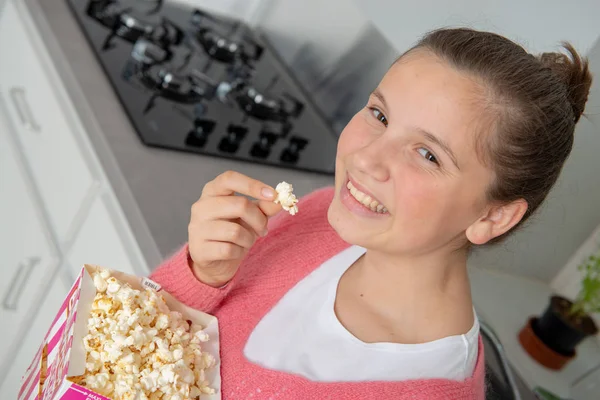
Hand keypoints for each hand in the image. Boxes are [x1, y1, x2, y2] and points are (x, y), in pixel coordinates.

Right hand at [188, 171, 280, 286]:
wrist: (214, 259)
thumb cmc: (232, 230)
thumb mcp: (250, 215)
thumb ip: (264, 206)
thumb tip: (280, 201)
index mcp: (212, 191)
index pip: (230, 178)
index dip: (253, 185)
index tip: (273, 195)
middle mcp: (201, 206)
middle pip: (240, 205)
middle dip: (259, 219)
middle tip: (264, 229)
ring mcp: (197, 227)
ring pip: (235, 231)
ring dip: (249, 239)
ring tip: (246, 241)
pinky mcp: (199, 249)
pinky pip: (229, 249)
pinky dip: (238, 251)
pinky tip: (235, 251)